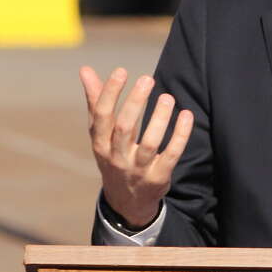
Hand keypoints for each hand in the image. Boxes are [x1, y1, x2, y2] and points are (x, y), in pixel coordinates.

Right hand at [80, 66, 193, 227]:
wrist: (125, 201)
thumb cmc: (113, 156)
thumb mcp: (100, 134)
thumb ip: (95, 101)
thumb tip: (85, 69)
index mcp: (100, 143)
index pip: (102, 116)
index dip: (111, 93)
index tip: (122, 70)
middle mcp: (116, 157)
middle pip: (125, 128)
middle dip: (135, 102)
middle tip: (147, 79)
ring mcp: (138, 169)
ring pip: (149, 143)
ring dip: (159, 118)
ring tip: (167, 97)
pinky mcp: (158, 177)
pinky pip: (171, 155)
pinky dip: (180, 135)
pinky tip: (186, 115)